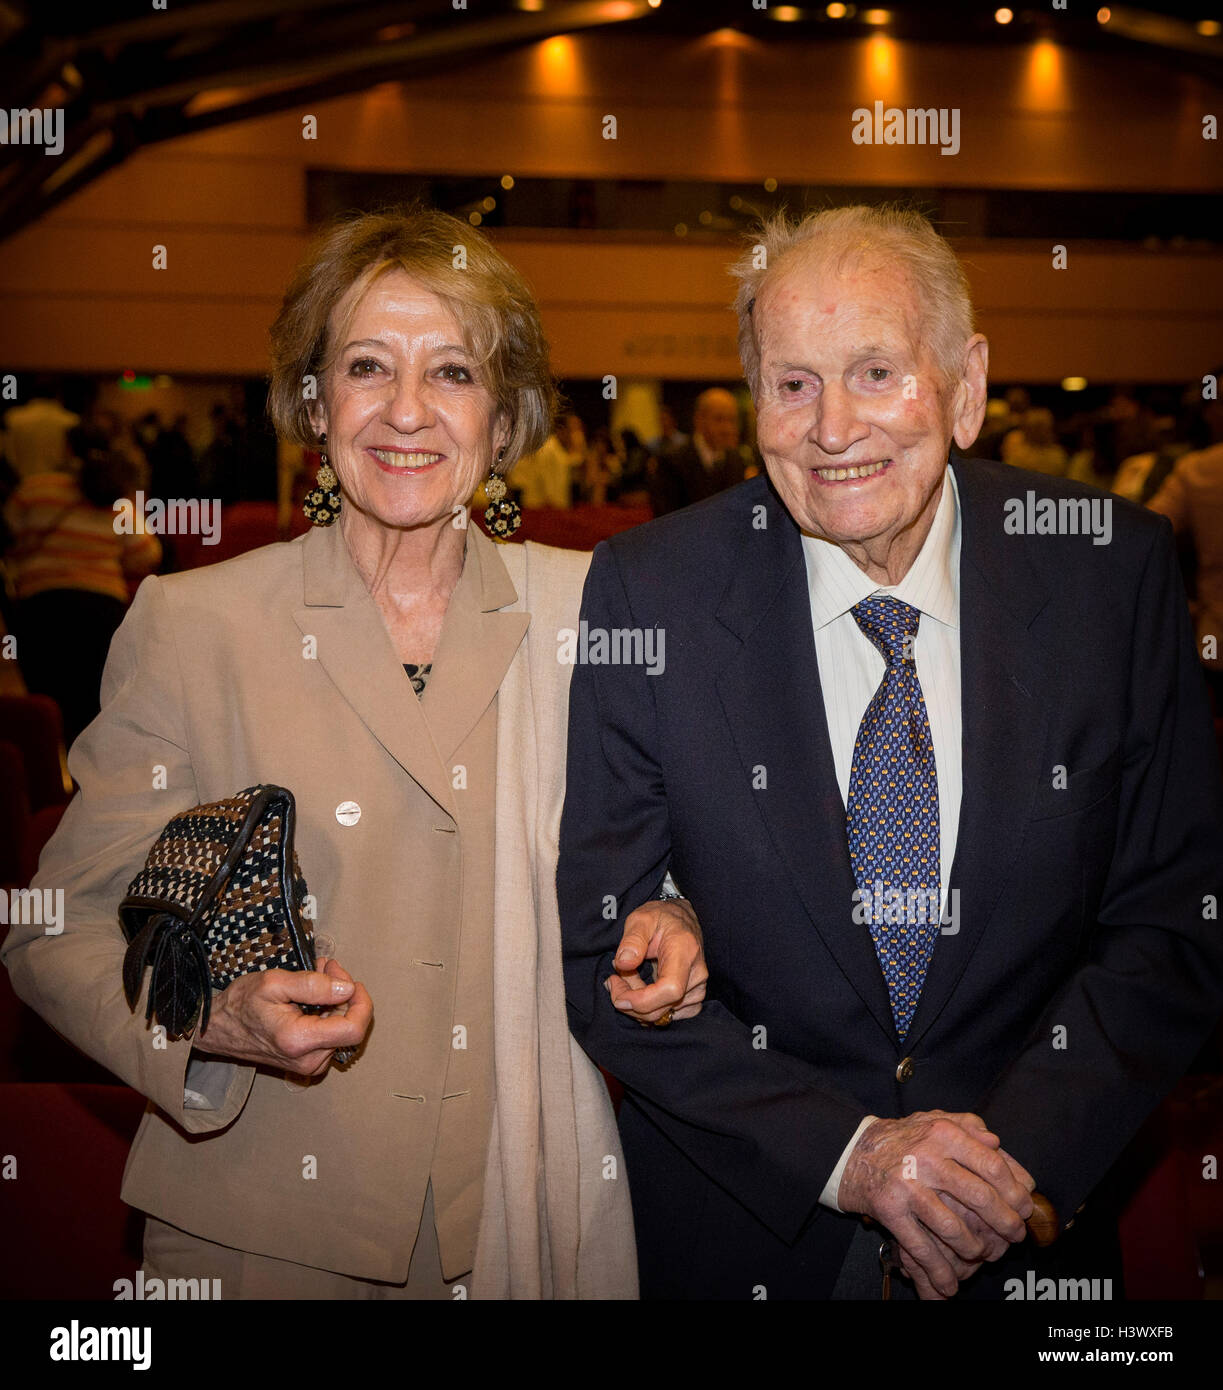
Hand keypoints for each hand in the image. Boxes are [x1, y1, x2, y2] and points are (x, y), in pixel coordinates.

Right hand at [195, 956, 372, 1075]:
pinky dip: (327, 1013)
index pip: (354, 1029)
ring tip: (316, 977)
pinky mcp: (308, 1063)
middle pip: (351, 1026)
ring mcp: (309, 1065)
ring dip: (336, 1000)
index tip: (350, 981)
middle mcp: (308, 1060)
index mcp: (300, 1041)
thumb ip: (315, 985)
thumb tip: (347, 990)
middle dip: (344, 993)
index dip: (361, 1001)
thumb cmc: (241, 1004)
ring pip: (342, 1029)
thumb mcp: (275, 983)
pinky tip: (313, 997)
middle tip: (326, 968)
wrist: (218, 1029)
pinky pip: (331, 1036)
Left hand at [604, 898, 708, 1024]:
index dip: (642, 1001)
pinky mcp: (695, 996)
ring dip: (639, 1002)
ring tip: (629, 976)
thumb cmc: (660, 917)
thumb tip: (623, 964)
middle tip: (614, 979)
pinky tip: (643, 988)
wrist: (680, 918)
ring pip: (664, 1014)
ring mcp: (698, 987)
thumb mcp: (641, 919)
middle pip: (663, 1007)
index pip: (670, 990)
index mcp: (685, 951)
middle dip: (631, 1001)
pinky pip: (671, 1014)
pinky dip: (651, 1007)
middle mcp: (697, 973)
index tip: (619, 996)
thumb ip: (632, 940)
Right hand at [838, 1110, 1035, 1298]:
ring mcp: (907, 1184)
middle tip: (1015, 1235)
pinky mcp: (890, 1209)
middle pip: (980, 1198)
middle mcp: (926, 1157)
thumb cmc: (901, 1139)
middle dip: (1006, 1223)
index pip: (992, 1164)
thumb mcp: (933, 1120)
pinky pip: (922, 1247)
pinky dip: (939, 1271)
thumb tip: (997, 1144)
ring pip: (954, 1228)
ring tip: (982, 1254)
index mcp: (943, 1133)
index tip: (1025, 1206)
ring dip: (975, 1249)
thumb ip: (968, 1126)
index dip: (1015, 1190)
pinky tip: (950, 1283)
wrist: (851, 1152)